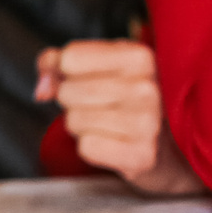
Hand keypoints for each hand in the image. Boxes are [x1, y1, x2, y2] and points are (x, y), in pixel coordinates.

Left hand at [36, 42, 200, 195]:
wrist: (169, 148)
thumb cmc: (127, 100)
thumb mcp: (99, 66)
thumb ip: (57, 63)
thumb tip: (42, 88)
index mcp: (140, 56)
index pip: (69, 58)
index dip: (66, 71)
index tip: (87, 79)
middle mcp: (147, 88)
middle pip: (67, 92)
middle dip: (74, 102)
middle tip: (102, 107)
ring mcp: (148, 123)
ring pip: (74, 120)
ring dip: (82, 126)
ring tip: (109, 125)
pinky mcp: (142, 156)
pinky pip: (86, 147)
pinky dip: (91, 148)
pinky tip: (113, 143)